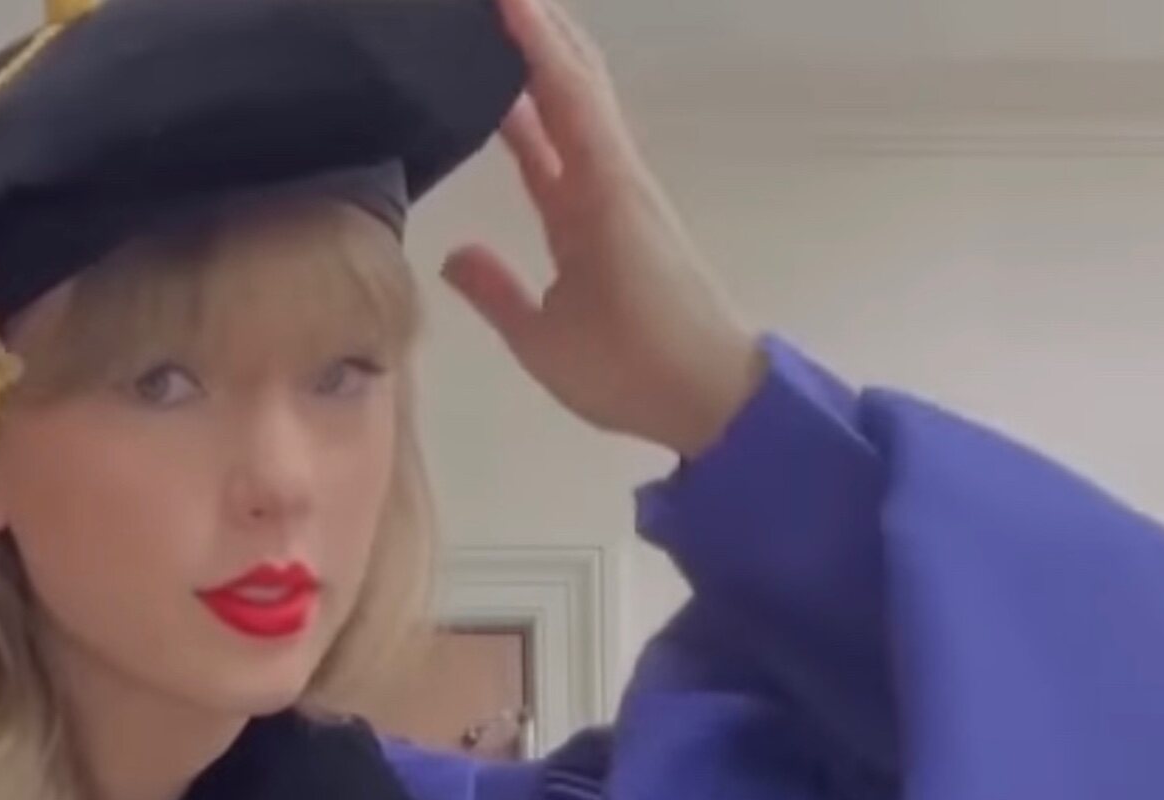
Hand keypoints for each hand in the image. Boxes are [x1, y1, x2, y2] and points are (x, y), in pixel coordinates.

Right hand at [444, 0, 764, 458]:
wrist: (714, 396)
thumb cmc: (631, 368)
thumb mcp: (544, 339)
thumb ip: (493, 291)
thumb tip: (450, 252)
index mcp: (598, 195)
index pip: (561, 94)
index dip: (531, 40)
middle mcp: (613, 180)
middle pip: (579, 83)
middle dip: (541, 32)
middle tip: (496, 1)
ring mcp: (618, 196)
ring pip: (580, 110)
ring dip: (544, 65)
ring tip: (498, 31)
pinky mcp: (618, 218)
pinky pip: (576, 146)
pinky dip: (546, 114)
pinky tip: (514, 110)